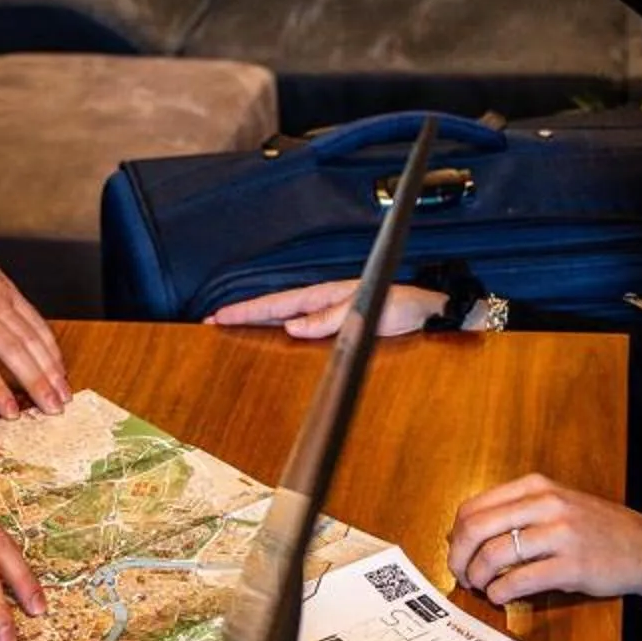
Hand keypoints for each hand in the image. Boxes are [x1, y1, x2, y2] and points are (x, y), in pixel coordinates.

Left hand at [0, 202, 69, 418]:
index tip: (14, 413)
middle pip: (16, 354)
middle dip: (38, 384)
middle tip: (55, 409)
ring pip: (32, 339)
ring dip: (51, 367)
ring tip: (65, 393)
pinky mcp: (10, 293)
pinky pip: (35, 322)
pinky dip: (50, 343)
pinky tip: (58, 361)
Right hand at [207, 280, 442, 340]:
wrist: (430, 316)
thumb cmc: (402, 308)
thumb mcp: (365, 312)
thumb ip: (329, 319)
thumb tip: (291, 327)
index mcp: (323, 296)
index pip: (276, 305)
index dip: (246, 311)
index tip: (218, 316)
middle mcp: (322, 306)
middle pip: (273, 312)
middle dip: (243, 318)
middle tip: (211, 324)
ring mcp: (329, 318)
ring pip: (284, 321)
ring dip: (259, 327)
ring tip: (232, 334)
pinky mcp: (339, 332)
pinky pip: (302, 333)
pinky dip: (281, 336)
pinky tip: (274, 343)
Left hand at [447, 474, 641, 609]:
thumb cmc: (598, 529)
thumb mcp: (557, 504)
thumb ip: (517, 512)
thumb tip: (465, 536)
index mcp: (537, 487)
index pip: (474, 507)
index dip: (457, 535)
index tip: (457, 553)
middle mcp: (546, 504)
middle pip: (477, 528)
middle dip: (459, 557)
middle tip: (461, 574)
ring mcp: (560, 534)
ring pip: (494, 554)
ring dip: (478, 577)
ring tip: (481, 587)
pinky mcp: (572, 566)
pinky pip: (520, 580)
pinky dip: (500, 592)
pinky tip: (500, 595)